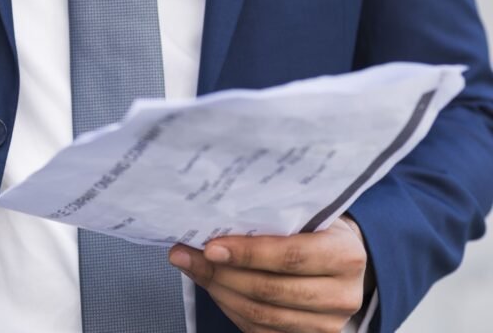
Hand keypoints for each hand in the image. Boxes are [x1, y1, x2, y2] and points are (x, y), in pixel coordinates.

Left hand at [169, 217, 370, 332]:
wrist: (347, 259)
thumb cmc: (320, 228)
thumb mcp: (309, 213)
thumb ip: (272, 220)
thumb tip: (213, 222)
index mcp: (345, 255)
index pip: (289, 256)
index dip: (248, 254)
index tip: (210, 246)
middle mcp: (342, 295)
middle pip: (271, 290)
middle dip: (223, 273)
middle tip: (188, 256)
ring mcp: (328, 325)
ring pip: (262, 315)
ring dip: (220, 292)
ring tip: (194, 268)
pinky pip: (261, 331)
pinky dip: (231, 309)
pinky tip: (214, 287)